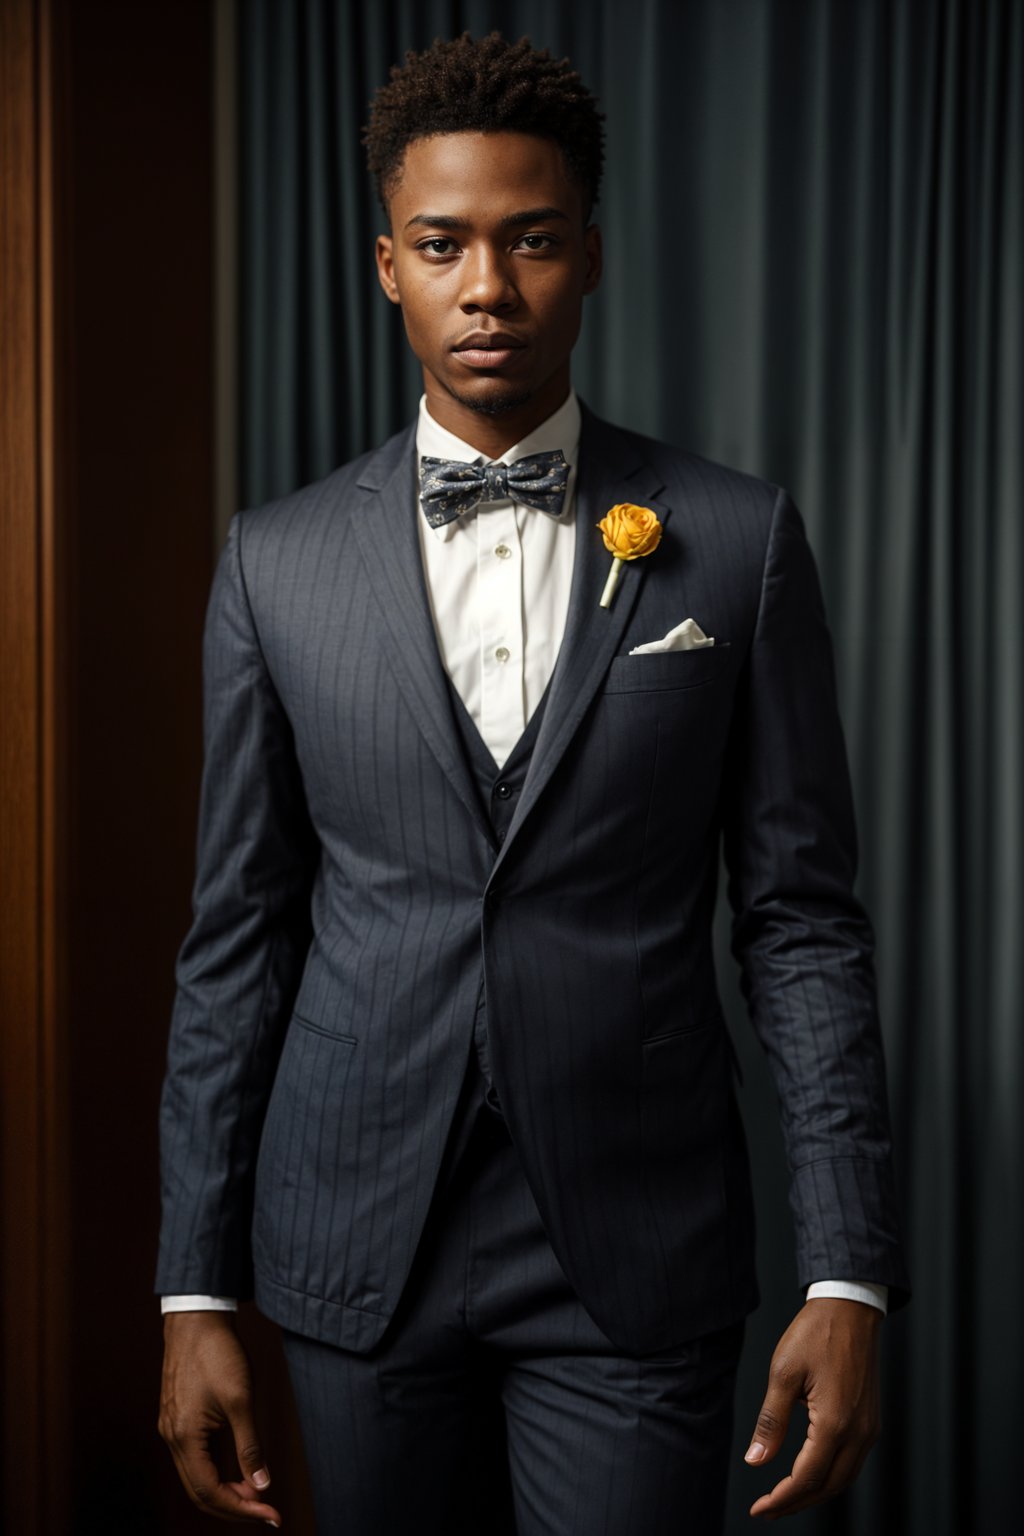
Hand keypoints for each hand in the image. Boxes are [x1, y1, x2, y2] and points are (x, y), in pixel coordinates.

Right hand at [158, 1310, 282, 1525]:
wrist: (197, 1319)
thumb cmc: (218, 1354)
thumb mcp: (241, 1399)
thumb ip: (250, 1446)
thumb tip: (262, 1486)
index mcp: (183, 1438)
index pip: (210, 1492)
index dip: (241, 1509)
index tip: (271, 1514)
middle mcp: (172, 1439)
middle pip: (200, 1491)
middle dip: (234, 1506)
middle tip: (267, 1510)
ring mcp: (172, 1429)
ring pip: (196, 1476)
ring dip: (225, 1490)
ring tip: (257, 1494)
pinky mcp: (178, 1418)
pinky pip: (195, 1458)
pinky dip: (217, 1470)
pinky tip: (238, 1469)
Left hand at [744, 1298, 881, 1519]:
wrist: (849, 1308)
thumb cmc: (815, 1334)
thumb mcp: (783, 1373)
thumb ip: (771, 1422)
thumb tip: (756, 1461)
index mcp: (835, 1423)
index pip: (807, 1478)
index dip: (781, 1498)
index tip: (759, 1508)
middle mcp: (858, 1432)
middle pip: (828, 1487)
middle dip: (797, 1503)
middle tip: (768, 1509)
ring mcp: (869, 1428)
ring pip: (843, 1479)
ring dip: (814, 1493)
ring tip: (785, 1498)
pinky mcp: (871, 1421)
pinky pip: (852, 1462)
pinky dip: (830, 1476)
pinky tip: (810, 1473)